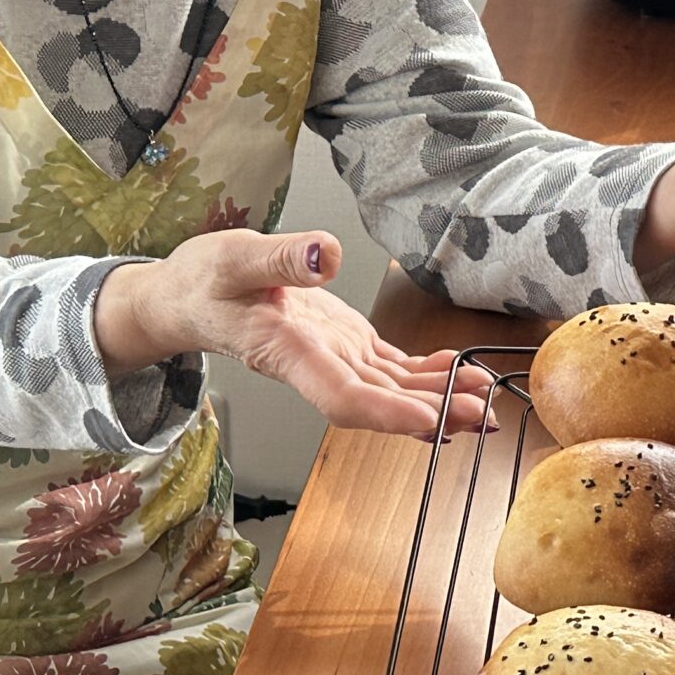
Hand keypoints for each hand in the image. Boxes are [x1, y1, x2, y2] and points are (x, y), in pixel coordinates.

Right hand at [97, 231, 492, 440]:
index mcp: (286, 351)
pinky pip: (390, 369)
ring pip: (391, 388)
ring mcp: (333, 358)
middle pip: (378, 400)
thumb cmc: (204, 280)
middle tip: (482, 413)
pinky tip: (460, 371)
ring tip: (485, 397)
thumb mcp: (235, 259)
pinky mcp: (344, 346)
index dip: (384, 412)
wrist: (190, 295)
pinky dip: (427, 373)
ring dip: (438, 396)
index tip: (427, 421)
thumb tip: (324, 253)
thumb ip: (280, 259)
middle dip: (431, 411)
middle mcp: (315, 365)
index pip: (339, 395)